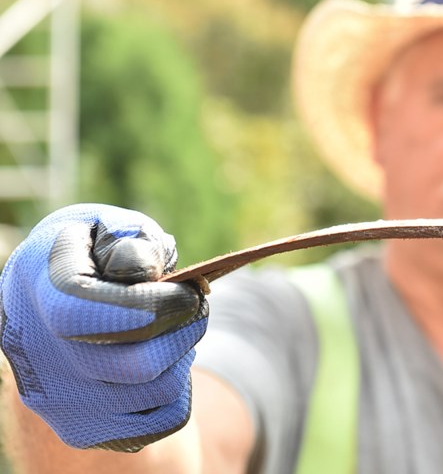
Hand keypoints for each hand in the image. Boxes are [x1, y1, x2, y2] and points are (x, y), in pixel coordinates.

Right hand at [0, 204, 207, 450]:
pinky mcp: (82, 428)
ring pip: (157, 393)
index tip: (188, 294)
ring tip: (175, 328)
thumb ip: (129, 238)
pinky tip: (163, 359)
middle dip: (184, 330)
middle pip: (134, 365)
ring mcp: (55, 398)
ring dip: (184, 356)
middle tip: (196, 305)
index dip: (151, 307)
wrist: (53, 307)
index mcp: (35, 289)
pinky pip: (162, 421)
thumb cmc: (94, 254)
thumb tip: (147, 271)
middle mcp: (34, 352)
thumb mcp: (107, 226)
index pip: (84, 315)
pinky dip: (179, 389)